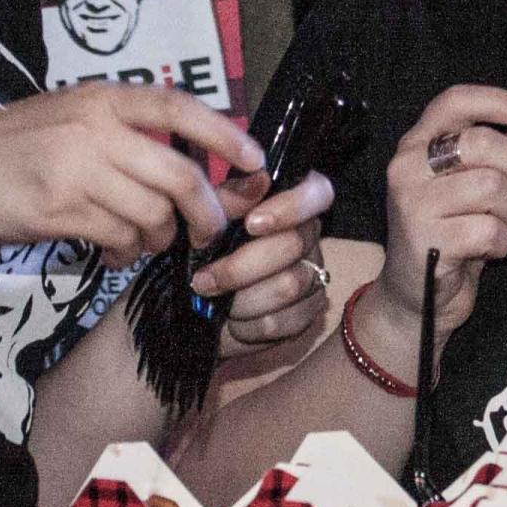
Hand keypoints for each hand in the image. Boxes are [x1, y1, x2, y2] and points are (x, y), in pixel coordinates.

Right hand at [0, 84, 266, 266]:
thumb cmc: (5, 148)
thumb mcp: (66, 119)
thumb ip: (123, 133)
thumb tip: (194, 164)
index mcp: (99, 98)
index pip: (179, 107)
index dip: (226, 134)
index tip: (256, 160)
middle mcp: (91, 127)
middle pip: (180, 175)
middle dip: (207, 212)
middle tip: (207, 233)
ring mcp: (73, 169)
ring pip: (153, 214)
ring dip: (158, 238)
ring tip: (140, 241)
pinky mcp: (56, 210)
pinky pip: (118, 238)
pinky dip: (125, 252)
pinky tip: (111, 251)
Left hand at [195, 169, 335, 354]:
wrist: (189, 302)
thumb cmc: (198, 251)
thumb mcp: (202, 220)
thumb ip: (226, 200)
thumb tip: (257, 182)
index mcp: (289, 202)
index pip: (317, 192)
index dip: (291, 207)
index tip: (251, 224)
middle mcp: (308, 235)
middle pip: (294, 245)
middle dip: (242, 266)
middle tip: (203, 279)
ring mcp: (313, 275)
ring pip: (289, 285)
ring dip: (241, 297)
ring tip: (211, 299)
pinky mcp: (307, 312)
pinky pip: (284, 320)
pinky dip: (249, 324)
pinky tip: (230, 320)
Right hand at [380, 84, 506, 341]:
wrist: (416, 297)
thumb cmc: (453, 231)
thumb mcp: (483, 183)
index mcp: (418, 143)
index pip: (456, 100)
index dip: (502, 101)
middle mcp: (406, 167)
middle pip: (484, 143)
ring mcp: (411, 204)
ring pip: (491, 186)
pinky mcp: (424, 241)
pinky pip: (488, 229)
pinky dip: (503, 242)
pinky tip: (491, 250)